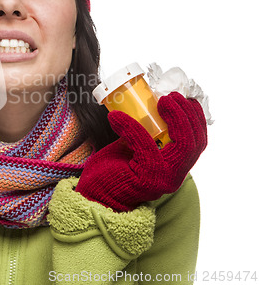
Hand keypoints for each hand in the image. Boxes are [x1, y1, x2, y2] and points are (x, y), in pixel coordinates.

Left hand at [75, 92, 206, 211]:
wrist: (94, 195)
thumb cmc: (112, 170)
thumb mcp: (134, 147)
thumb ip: (144, 134)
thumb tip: (144, 105)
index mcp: (174, 166)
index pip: (197, 142)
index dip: (195, 118)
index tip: (184, 98)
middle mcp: (173, 175)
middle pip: (194, 142)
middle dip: (187, 114)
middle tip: (170, 96)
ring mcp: (162, 178)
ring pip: (182, 145)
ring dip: (174, 118)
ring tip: (159, 100)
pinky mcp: (144, 178)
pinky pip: (144, 146)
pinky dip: (131, 126)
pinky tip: (115, 117)